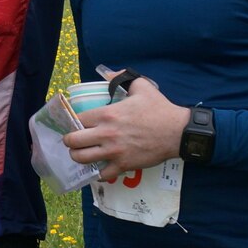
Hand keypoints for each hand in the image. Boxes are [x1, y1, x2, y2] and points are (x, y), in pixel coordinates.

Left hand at [62, 69, 186, 179]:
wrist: (177, 132)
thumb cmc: (159, 109)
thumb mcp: (142, 86)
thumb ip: (123, 77)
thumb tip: (109, 73)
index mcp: (107, 114)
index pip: (76, 120)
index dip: (72, 122)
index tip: (74, 124)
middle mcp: (106, 134)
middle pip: (72, 141)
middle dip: (69, 141)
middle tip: (74, 140)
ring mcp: (113, 151)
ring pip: (81, 159)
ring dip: (78, 157)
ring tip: (82, 154)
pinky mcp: (123, 165)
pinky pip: (101, 174)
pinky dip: (96, 173)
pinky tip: (98, 168)